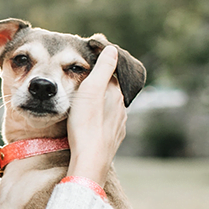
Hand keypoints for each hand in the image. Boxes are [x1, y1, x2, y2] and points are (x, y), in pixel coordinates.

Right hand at [66, 45, 125, 184]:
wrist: (90, 159)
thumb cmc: (86, 124)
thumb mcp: (91, 90)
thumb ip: (103, 68)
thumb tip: (112, 49)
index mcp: (116, 93)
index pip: (113, 74)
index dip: (103, 68)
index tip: (91, 65)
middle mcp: (121, 108)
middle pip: (112, 91)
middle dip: (102, 86)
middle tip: (86, 82)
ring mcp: (119, 125)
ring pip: (111, 108)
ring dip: (102, 104)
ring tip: (88, 103)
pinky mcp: (113, 139)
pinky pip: (109, 124)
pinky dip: (102, 119)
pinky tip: (93, 122)